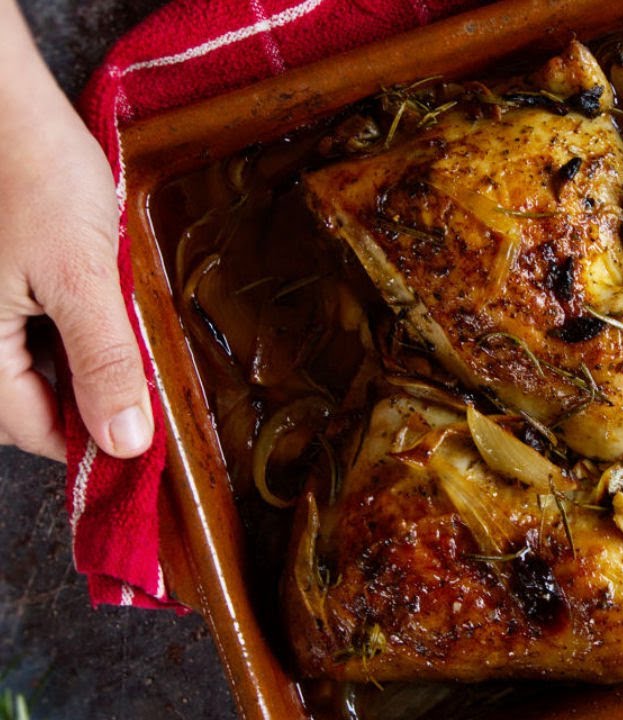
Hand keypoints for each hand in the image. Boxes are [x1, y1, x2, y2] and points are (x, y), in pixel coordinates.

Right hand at [0, 0, 153, 461]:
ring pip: (39, 368)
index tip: (154, 435)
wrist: (6, 104)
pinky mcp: (0, 287)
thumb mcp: (82, 277)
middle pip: (35, 404)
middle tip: (151, 378)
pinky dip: (75, 329)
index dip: (97, 440)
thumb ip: (104, 361)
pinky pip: (36, 331)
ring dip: (88, 362)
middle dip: (94, 398)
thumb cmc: (35, 176)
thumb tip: (124, 440)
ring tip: (131, 333)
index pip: (35, 432)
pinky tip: (106, 306)